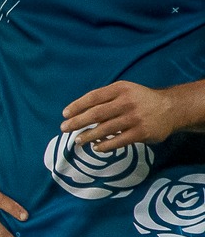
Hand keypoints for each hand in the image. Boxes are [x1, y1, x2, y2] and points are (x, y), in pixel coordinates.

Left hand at [61, 80, 193, 151]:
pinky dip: (104, 145)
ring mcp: (135, 118)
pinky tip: (96, 147)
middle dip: (77, 122)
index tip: (65, 114)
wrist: (171, 108)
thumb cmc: (141, 100)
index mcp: (121, 89)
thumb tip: (78, 113)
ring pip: (105, 129)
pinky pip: (118, 141)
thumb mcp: (125, 91)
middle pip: (96, 114)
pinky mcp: (141, 132)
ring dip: (88, 136)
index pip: (93, 97)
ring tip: (78, 140)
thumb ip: (105, 98)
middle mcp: (127, 102)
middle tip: (64, 128)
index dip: (77, 106)